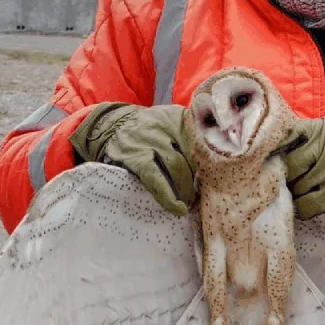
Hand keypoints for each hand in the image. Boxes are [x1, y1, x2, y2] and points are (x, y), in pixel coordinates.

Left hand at [69, 103, 196, 214]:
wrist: (118, 122)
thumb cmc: (120, 152)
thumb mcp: (119, 166)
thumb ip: (138, 180)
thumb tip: (163, 201)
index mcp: (133, 152)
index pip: (154, 177)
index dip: (168, 195)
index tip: (179, 209)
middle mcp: (150, 136)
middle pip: (177, 165)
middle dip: (187, 186)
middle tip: (192, 200)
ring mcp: (166, 123)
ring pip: (191, 151)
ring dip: (198, 171)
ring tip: (200, 185)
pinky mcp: (178, 115)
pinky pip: (197, 136)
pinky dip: (203, 151)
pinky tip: (207, 163)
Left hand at [276, 118, 324, 218]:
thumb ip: (300, 134)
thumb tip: (268, 148)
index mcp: (317, 131)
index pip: (283, 140)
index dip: (271, 151)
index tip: (264, 159)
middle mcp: (323, 150)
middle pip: (287, 168)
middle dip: (283, 175)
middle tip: (286, 178)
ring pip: (294, 188)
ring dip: (293, 191)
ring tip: (299, 189)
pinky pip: (306, 206)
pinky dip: (302, 206)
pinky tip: (305, 202)